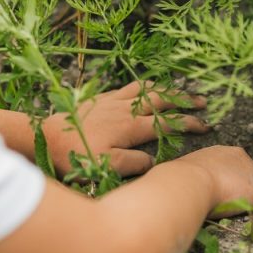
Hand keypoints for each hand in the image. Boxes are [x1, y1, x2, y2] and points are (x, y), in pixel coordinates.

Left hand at [43, 81, 209, 177]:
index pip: (168, 122)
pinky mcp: (101, 98)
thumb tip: (152, 161)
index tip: (206, 126)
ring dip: (166, 89)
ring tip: (179, 90)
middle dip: (184, 100)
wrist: (46, 136)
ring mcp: (113, 100)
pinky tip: (144, 88)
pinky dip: (142, 86)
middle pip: (163, 100)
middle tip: (203, 102)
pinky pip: (128, 87)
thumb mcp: (106, 166)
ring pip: (147, 89)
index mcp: (132, 126)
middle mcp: (126, 109)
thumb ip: (133, 164)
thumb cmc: (76, 155)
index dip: (189, 123)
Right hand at [176, 145, 252, 217]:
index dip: (243, 179)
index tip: (243, 189)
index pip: (241, 166)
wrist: (187, 183)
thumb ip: (195, 180)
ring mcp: (252, 174)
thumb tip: (187, 189)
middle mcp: (241, 159)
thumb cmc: (181, 183)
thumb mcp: (189, 176)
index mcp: (223, 153)